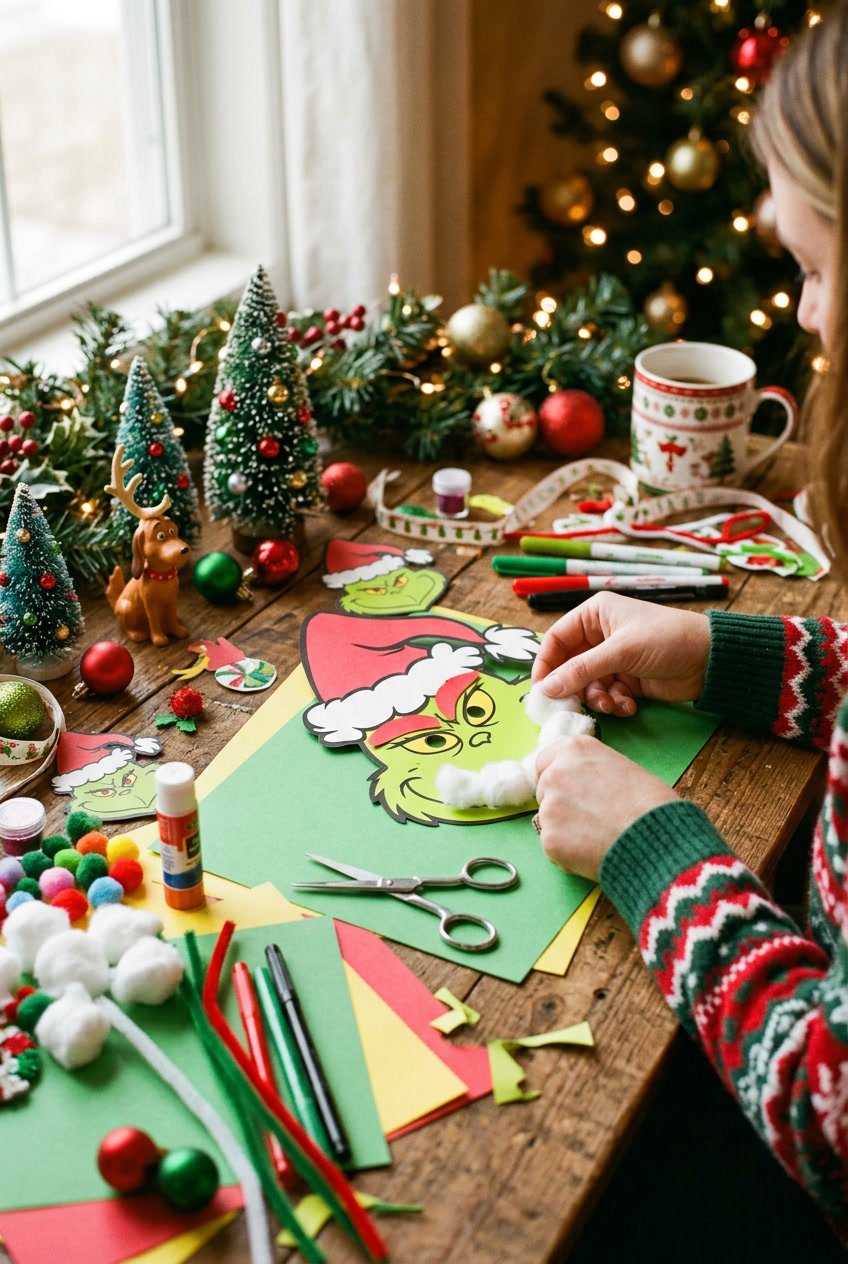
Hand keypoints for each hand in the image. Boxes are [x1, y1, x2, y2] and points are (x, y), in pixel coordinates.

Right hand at [531, 592, 709, 716]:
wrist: (710, 659)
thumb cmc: (666, 639)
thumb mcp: (621, 652)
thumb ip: (581, 670)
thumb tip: (546, 688)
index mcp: (595, 614)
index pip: (557, 639)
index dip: (546, 663)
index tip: (541, 689)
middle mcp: (600, 635)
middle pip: (570, 665)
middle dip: (573, 686)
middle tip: (571, 706)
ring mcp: (614, 658)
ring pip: (588, 684)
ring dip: (596, 698)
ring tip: (612, 705)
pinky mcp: (628, 679)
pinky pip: (607, 694)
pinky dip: (614, 703)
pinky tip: (629, 705)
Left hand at [535, 735, 677, 880]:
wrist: (656, 839)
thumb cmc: (652, 805)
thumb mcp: (623, 769)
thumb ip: (593, 772)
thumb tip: (586, 787)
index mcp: (575, 750)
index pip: (545, 762)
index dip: (558, 779)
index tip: (569, 792)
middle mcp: (556, 773)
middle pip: (544, 791)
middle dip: (560, 805)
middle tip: (590, 820)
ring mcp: (549, 807)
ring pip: (548, 821)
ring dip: (565, 830)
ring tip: (599, 838)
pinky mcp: (549, 839)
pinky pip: (553, 847)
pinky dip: (568, 853)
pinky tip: (594, 853)